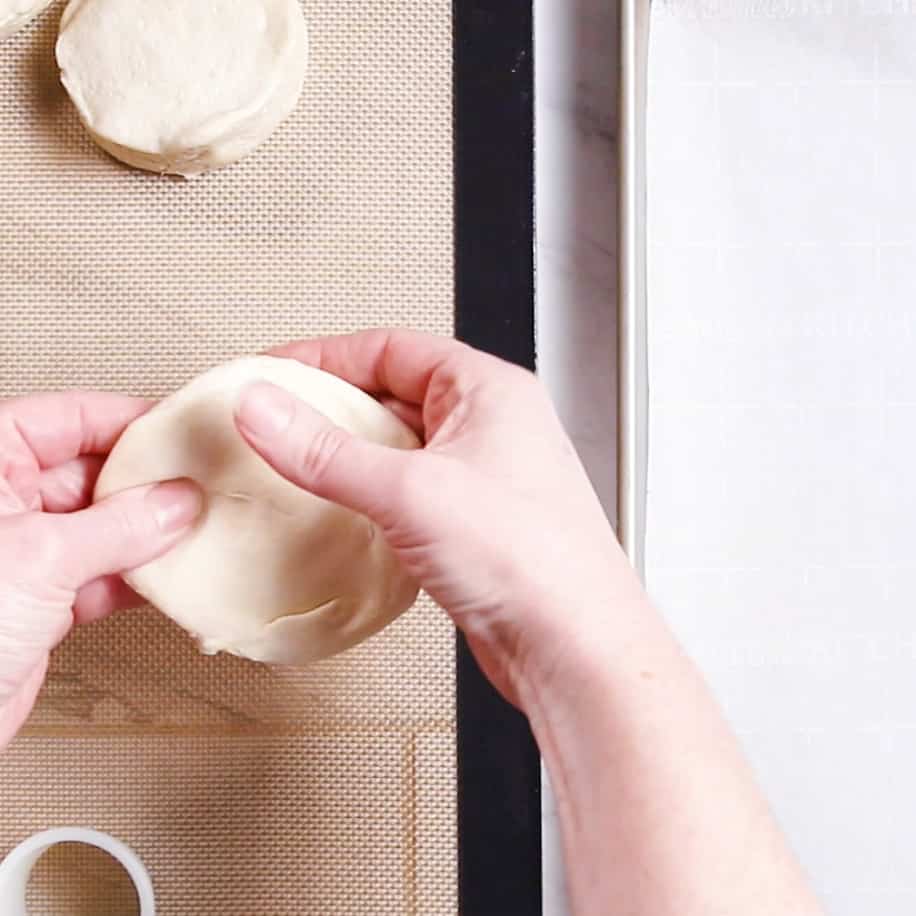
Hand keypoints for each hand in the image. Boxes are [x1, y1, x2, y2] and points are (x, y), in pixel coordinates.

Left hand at [0, 392, 200, 746]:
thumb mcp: (40, 556)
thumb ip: (120, 525)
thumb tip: (177, 501)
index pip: (68, 418)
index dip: (128, 419)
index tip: (181, 429)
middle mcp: (3, 504)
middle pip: (92, 470)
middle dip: (149, 480)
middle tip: (201, 483)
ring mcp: (24, 553)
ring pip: (103, 525)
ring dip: (151, 532)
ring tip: (199, 526)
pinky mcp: (39, 601)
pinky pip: (102, 574)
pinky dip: (138, 576)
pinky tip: (172, 574)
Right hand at [234, 329, 630, 707]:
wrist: (573, 646)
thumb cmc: (534, 561)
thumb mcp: (410, 491)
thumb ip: (326, 450)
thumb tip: (266, 409)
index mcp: (489, 390)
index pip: (390, 347)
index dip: (324, 356)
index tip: (274, 373)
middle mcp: (490, 426)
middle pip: (392, 394)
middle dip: (331, 407)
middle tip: (277, 421)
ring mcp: (481, 476)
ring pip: (398, 447)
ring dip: (348, 454)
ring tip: (298, 465)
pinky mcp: (470, 524)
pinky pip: (406, 492)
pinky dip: (368, 495)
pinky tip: (342, 512)